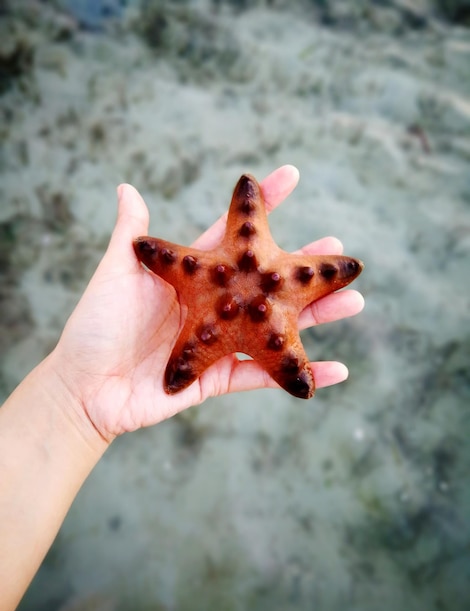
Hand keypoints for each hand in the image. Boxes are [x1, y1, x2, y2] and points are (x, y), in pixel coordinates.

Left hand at [50, 165, 363, 440]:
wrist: (85, 387)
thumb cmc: (96, 327)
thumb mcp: (117, 273)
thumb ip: (132, 235)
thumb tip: (128, 187)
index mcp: (195, 279)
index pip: (236, 238)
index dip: (263, 209)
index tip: (291, 178)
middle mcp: (215, 306)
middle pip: (269, 283)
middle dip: (304, 267)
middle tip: (340, 251)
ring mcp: (221, 343)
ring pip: (278, 327)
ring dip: (317, 318)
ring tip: (352, 303)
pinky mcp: (220, 378)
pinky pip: (266, 376)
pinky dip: (300, 373)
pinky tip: (337, 369)